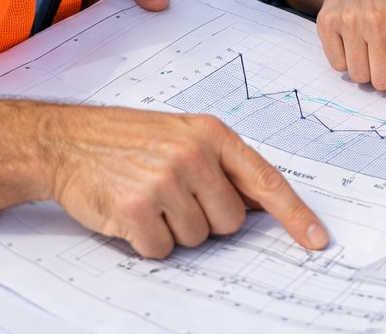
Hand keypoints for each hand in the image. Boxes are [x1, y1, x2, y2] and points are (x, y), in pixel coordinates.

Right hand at [42, 105, 327, 258]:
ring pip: (196, 239)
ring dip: (173, 230)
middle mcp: (193, 155)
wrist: (68, 141)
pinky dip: (148, 242)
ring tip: (149, 198)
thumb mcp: (184, 134)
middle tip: (174, 196)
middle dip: (206, 219)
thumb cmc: (129, 139)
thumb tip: (262, 203)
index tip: (317, 240)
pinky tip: (132, 213)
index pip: (266, 181)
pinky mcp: (136, 208)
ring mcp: (165, 181)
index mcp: (213, 134)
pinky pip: (163, 250)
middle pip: (230, 222)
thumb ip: (225, 164)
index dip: (295, 215)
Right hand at [314, 0, 385, 122]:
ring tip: (368, 45)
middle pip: (383, 81)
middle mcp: (377, 21)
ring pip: (359, 77)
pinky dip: (346, 60)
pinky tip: (351, 39)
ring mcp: (350, 22)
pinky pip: (338, 67)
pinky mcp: (327, 24)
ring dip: (365, 69)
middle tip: (385, 56)